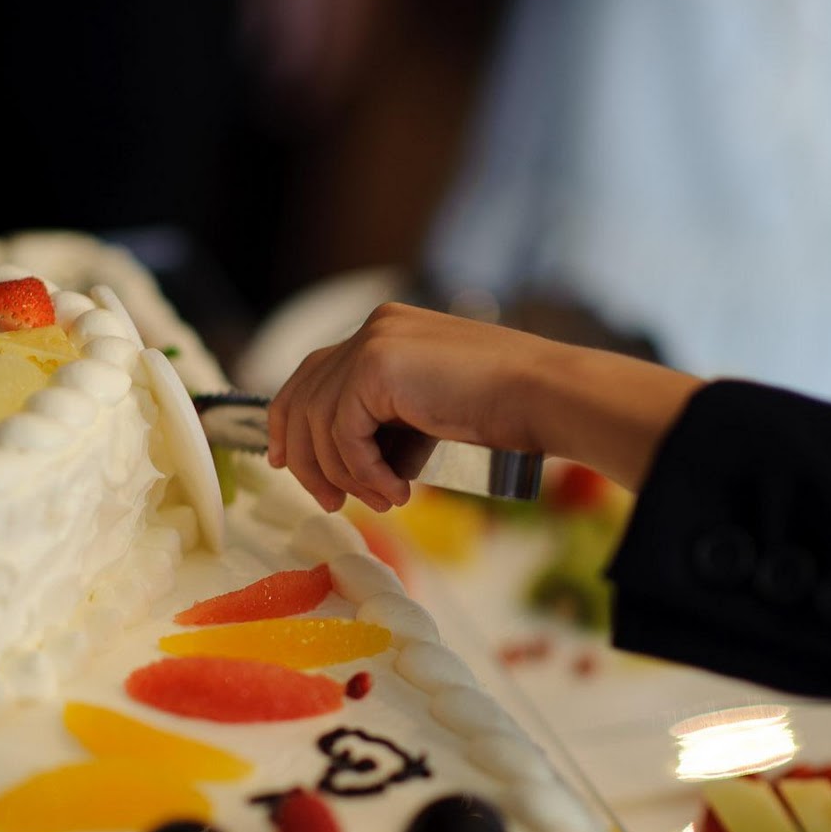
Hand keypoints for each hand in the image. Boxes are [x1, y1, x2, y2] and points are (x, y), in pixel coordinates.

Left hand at [266, 303, 702, 511]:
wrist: (544, 394)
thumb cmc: (508, 409)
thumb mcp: (431, 412)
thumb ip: (386, 422)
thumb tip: (343, 465)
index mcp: (386, 332)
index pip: (314, 374)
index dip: (291, 421)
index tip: (286, 463)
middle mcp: (373, 329)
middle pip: (303, 396)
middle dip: (306, 458)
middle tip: (330, 502)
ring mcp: (372, 342)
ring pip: (320, 423)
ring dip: (347, 475)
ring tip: (386, 500)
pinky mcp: (376, 367)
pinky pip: (345, 436)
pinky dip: (365, 472)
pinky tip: (398, 491)